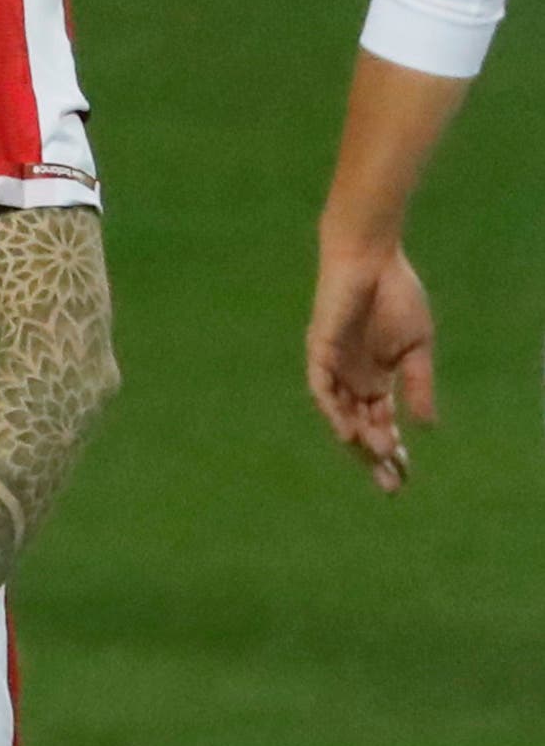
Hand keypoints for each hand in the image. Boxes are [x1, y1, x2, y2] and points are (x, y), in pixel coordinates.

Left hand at [306, 241, 434, 491]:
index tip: (404, 478)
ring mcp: (334, 366)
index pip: (381, 424)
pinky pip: (321, 386)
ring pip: (340, 412)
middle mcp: (351, 379)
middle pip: (360, 426)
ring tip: (377, 460)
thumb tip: (426, 426)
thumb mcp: (416, 348)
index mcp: (375, 380)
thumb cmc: (396, 297)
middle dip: (374, 457)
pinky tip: (346, 431)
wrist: (374, 260)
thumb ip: (419, 384)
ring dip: (357, 437)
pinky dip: (332, 408)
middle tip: (390, 486)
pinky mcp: (320, 349)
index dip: (391, 451)